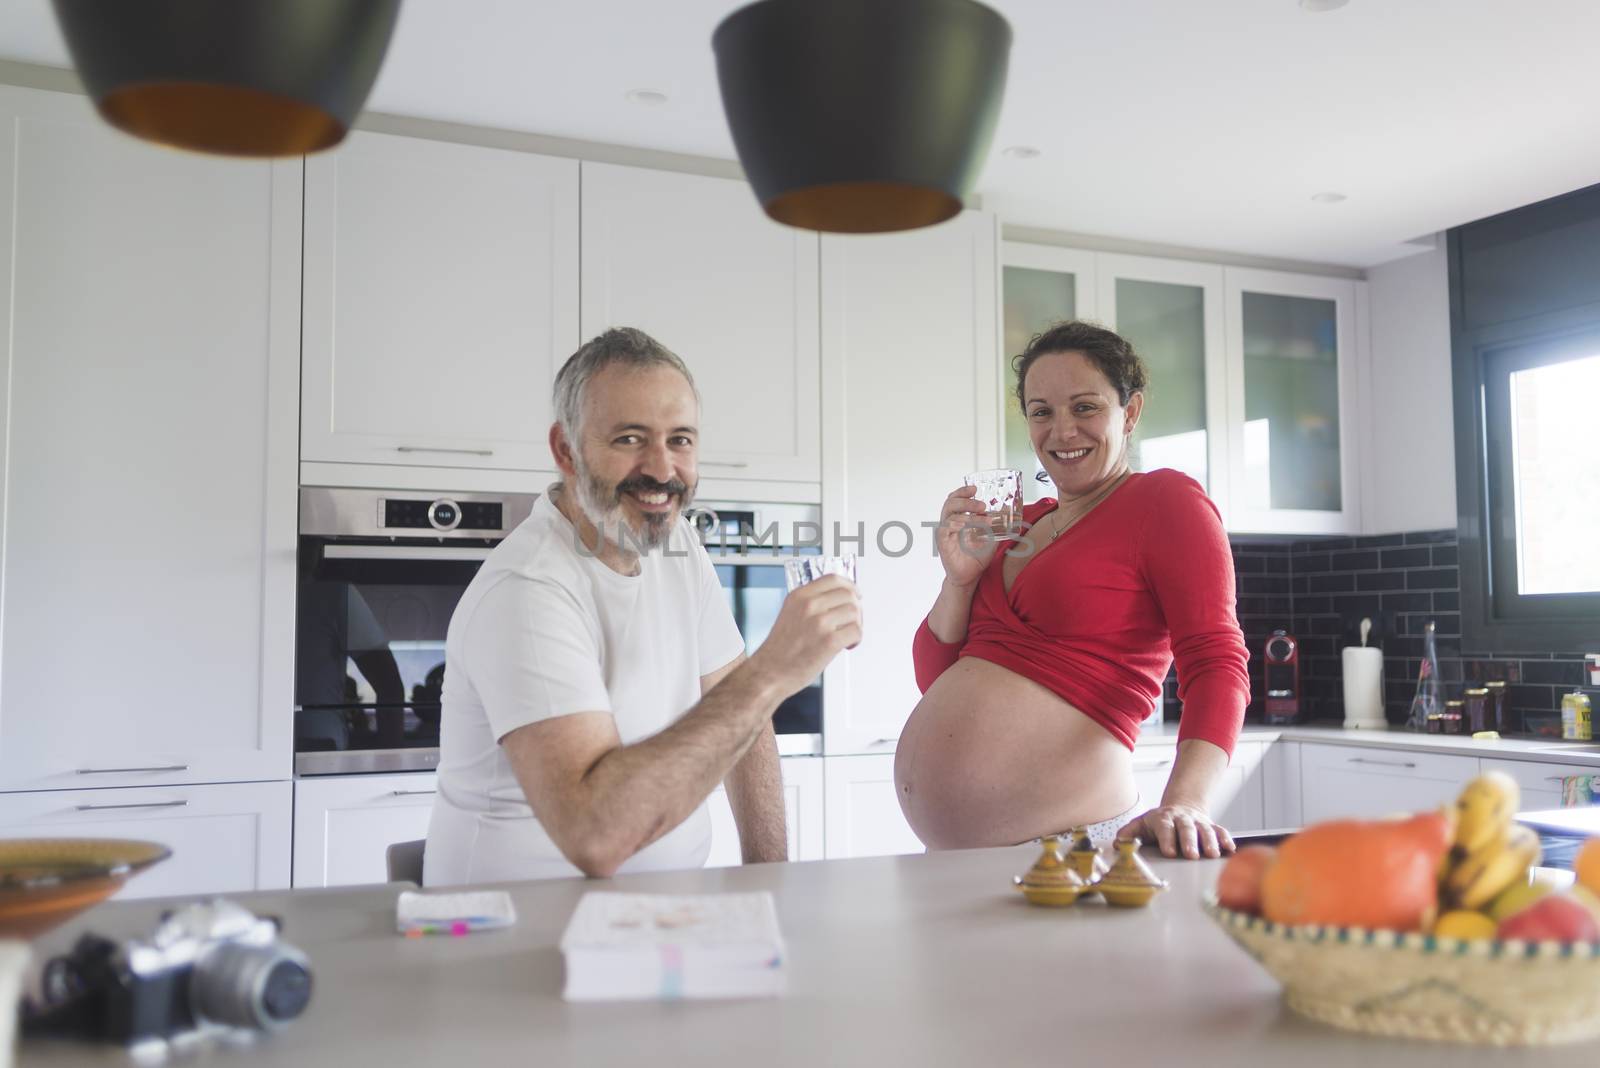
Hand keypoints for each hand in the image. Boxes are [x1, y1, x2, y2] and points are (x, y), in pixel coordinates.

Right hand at [748, 575, 861, 695]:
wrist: (769, 672)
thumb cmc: (780, 649)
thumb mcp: (791, 614)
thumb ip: (811, 604)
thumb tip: (840, 600)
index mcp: (799, 596)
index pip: (833, 579)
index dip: (849, 586)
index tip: (855, 595)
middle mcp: (809, 605)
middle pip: (848, 594)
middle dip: (856, 609)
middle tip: (852, 622)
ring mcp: (819, 623)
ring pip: (854, 612)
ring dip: (856, 625)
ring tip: (846, 637)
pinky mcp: (829, 641)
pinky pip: (856, 631)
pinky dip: (856, 639)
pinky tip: (846, 646)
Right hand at [935, 486, 1000, 588]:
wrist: (970, 576)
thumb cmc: (977, 557)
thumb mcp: (991, 538)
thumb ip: (996, 526)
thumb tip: (1009, 514)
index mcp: (959, 519)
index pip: (956, 499)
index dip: (963, 491)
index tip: (975, 488)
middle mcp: (950, 523)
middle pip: (951, 503)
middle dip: (966, 501)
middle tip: (982, 505)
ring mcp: (945, 533)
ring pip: (949, 515)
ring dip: (967, 514)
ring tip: (983, 519)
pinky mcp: (942, 543)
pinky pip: (944, 529)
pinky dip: (955, 524)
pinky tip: (965, 526)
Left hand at [1116, 802, 1235, 859]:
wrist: (1181, 807)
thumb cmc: (1158, 822)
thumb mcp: (1141, 824)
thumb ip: (1129, 832)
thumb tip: (1118, 842)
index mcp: (1163, 818)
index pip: (1165, 828)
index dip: (1167, 839)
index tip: (1169, 853)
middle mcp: (1182, 818)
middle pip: (1187, 828)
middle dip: (1189, 841)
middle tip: (1191, 855)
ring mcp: (1198, 821)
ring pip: (1205, 829)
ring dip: (1210, 841)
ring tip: (1212, 855)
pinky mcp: (1211, 825)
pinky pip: (1220, 830)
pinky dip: (1225, 838)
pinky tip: (1229, 849)